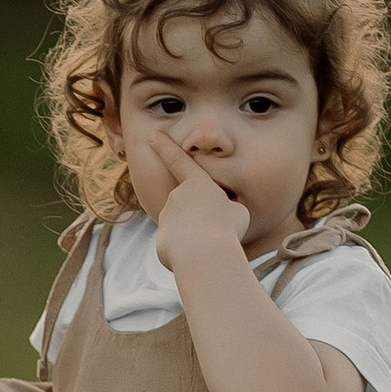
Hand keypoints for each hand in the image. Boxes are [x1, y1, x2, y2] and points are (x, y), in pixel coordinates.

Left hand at [143, 120, 251, 277]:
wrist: (206, 254)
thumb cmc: (228, 229)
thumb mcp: (238, 212)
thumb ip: (224, 209)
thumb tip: (218, 216)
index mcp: (197, 184)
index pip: (179, 161)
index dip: (165, 147)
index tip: (152, 135)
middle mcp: (177, 196)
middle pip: (190, 207)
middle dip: (201, 219)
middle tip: (217, 231)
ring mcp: (167, 217)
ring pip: (183, 227)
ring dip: (195, 236)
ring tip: (208, 244)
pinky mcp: (161, 238)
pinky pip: (176, 244)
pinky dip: (185, 251)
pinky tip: (196, 256)